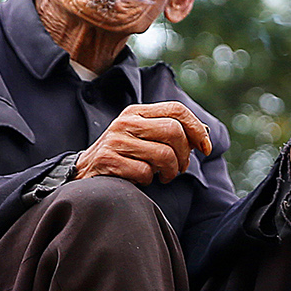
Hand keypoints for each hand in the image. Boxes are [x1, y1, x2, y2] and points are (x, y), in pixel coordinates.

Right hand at [76, 102, 213, 185]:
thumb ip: (169, 133)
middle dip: (184, 155)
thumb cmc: (123, 156)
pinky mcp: (107, 160)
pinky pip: (144, 172)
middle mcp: (126, 121)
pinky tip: (141, 180)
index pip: (177, 109)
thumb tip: (204, 135)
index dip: (197, 129)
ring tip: (163, 176)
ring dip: (170, 171)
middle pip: (174, 132)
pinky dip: (148, 181)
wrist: (84, 172)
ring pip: (163, 154)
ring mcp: (115, 140)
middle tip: (179, 169)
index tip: (205, 148)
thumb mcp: (144, 137)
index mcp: (138, 112)